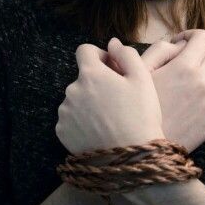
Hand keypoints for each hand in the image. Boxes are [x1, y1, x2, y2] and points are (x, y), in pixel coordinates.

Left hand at [55, 38, 164, 156]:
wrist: (131, 161)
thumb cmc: (140, 116)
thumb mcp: (142, 78)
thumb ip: (126, 54)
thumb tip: (112, 43)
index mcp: (90, 74)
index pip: (84, 50)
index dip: (99, 56)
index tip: (112, 69)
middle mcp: (72, 90)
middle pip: (82, 76)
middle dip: (97, 81)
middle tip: (117, 97)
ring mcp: (65, 113)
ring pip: (77, 98)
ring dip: (89, 101)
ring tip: (111, 117)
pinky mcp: (62, 132)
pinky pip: (71, 118)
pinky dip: (82, 120)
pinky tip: (101, 129)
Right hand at [141, 29, 204, 152]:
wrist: (144, 145)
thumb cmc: (138, 104)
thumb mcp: (140, 70)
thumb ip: (161, 49)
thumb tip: (183, 44)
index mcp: (184, 66)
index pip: (203, 36)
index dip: (191, 36)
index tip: (182, 44)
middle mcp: (203, 81)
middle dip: (203, 51)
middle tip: (189, 60)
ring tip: (201, 76)